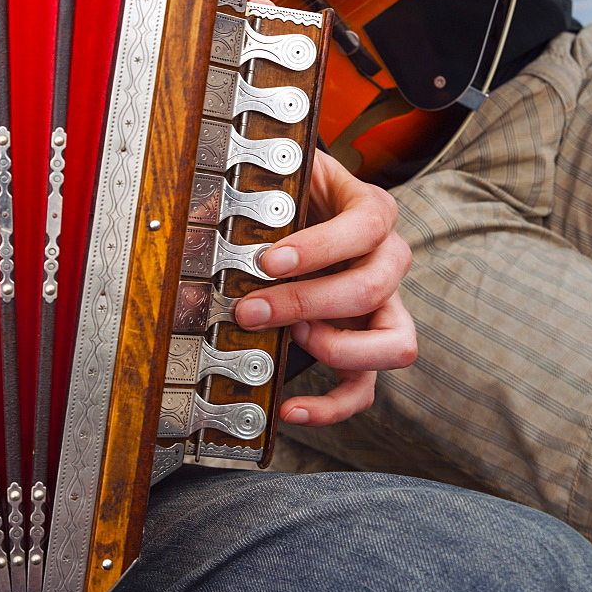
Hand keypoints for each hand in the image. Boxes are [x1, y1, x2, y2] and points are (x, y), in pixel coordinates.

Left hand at [235, 150, 415, 426]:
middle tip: (254, 308)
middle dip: (306, 302)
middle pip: (372, 287)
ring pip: (394, 343)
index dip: (318, 249)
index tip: (268, 262)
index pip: (364, 228)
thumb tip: (197, 249)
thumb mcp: (278, 184)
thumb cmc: (298, 193)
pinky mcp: (367, 343)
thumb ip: (244, 205)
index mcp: (374, 211)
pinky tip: (291, 407)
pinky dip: (334, 404)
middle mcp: (389, 257)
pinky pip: (366, 385)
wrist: (310, 201)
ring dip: (337, 348)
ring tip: (293, 336)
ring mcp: (386, 304)